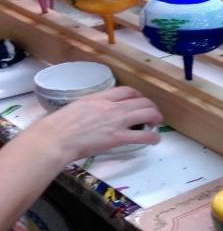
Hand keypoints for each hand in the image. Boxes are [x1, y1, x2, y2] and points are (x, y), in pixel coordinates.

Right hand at [32, 86, 162, 164]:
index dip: (138, 95)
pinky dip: (153, 137)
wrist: (56, 138)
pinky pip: (143, 136)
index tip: (140, 99)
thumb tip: (94, 113)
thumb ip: (90, 107)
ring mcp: (117, 122)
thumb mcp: (76, 106)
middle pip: (141, 101)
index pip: (126, 91)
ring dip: (156, 117)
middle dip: (150, 106)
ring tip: (157, 123)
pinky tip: (155, 140)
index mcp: (100, 97)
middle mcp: (112, 107)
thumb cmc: (59, 125)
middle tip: (152, 113)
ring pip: (147, 114)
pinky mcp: (118, 138)